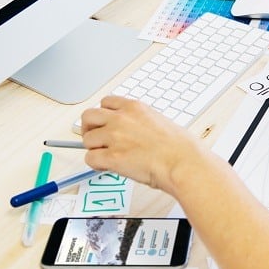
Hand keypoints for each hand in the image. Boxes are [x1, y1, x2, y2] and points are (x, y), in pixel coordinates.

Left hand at [80, 96, 202, 193]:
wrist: (182, 162)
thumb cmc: (179, 147)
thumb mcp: (160, 121)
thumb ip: (140, 122)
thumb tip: (134, 131)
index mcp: (134, 108)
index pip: (106, 102)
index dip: (103, 114)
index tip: (105, 123)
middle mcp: (121, 119)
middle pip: (89, 116)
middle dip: (90, 128)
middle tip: (97, 139)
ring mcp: (115, 137)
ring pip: (87, 140)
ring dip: (94, 149)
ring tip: (106, 157)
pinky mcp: (112, 157)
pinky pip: (90, 159)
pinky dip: (96, 165)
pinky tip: (107, 167)